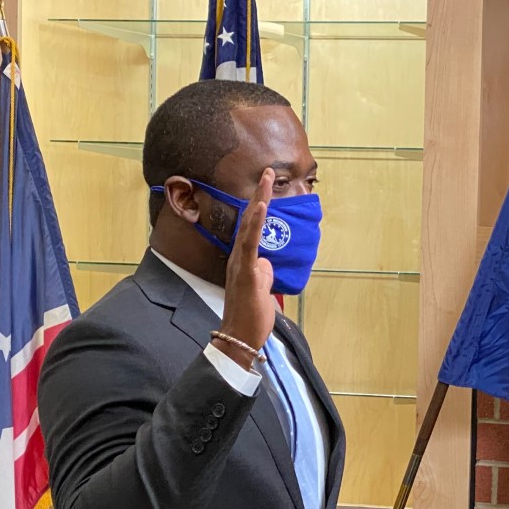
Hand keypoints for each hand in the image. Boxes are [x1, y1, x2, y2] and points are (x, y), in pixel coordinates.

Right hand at [216, 167, 275, 366]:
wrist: (240, 337)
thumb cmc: (250, 315)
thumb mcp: (261, 289)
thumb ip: (263, 273)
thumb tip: (267, 264)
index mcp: (243, 260)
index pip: (252, 227)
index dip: (259, 206)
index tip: (267, 186)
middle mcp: (239, 257)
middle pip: (250, 219)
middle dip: (260, 194)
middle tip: (269, 171)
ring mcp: (241, 263)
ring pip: (249, 226)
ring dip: (259, 201)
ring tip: (267, 179)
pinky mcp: (245, 272)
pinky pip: (250, 243)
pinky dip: (256, 223)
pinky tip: (261, 207)